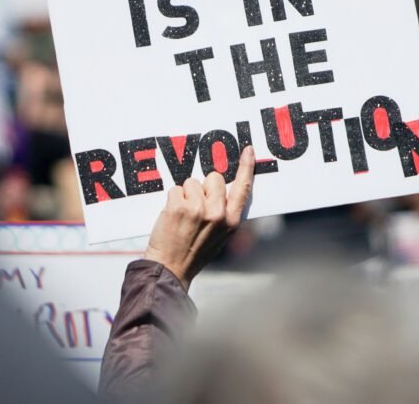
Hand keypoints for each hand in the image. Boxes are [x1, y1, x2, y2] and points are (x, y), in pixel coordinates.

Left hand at [144, 146, 255, 289]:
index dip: (246, 167)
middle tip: (195, 207)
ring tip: (182, 216)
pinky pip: (176, 188)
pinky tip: (172, 217)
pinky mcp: (179, 207)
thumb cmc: (195, 252)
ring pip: (192, 182)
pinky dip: (172, 199)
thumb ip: (225, 213)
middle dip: (203, 186)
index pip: (243, 187)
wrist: (170, 268)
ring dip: (185, 194)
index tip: (247, 150)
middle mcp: (218, 214)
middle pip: (213, 177)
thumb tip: (222, 188)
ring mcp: (198, 209)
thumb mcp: (221, 236)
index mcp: (232, 220)